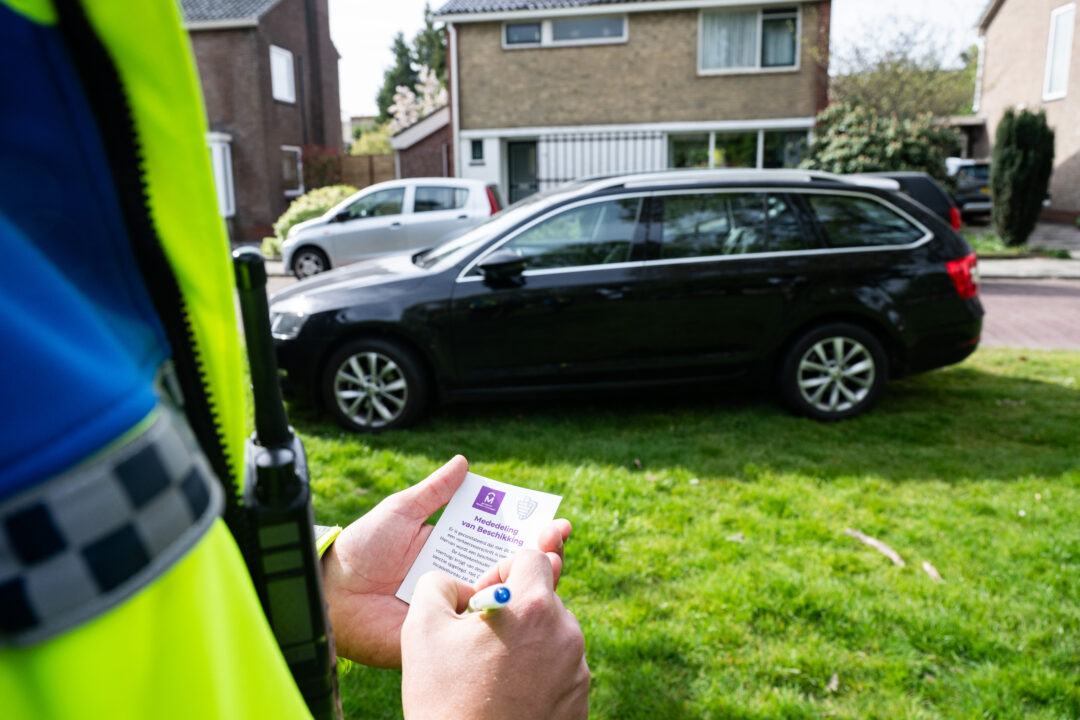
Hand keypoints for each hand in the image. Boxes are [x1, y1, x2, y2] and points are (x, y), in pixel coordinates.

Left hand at [320, 455, 572, 667]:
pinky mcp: (448, 633)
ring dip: (530, 580)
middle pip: (509, 568)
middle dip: (540, 555)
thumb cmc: (360, 550)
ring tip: (552, 562)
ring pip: (502, 596)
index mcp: (451, 549)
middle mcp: (458, 578)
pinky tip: (522, 595)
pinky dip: (503, 610)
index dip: (528, 532)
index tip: (554, 523)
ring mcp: (455, 607)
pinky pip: (480, 625)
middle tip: (559, 542)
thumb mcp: (400, 511)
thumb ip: (434, 491)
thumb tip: (463, 462)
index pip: (499, 540)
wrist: (333, 593)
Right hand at [401, 551, 588, 719]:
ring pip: (553, 634)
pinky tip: (509, 693)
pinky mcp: (580, 701)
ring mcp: (578, 670)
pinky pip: (561, 669)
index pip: (533, 558)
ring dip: (527, 640)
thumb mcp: (421, 630)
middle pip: (544, 597)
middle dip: (515, 608)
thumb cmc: (445, 700)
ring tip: (493, 670)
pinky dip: (538, 672)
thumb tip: (454, 583)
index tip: (481, 598)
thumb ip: (436, 584)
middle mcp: (566, 634)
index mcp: (534, 607)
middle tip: (482, 638)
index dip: (503, 569)